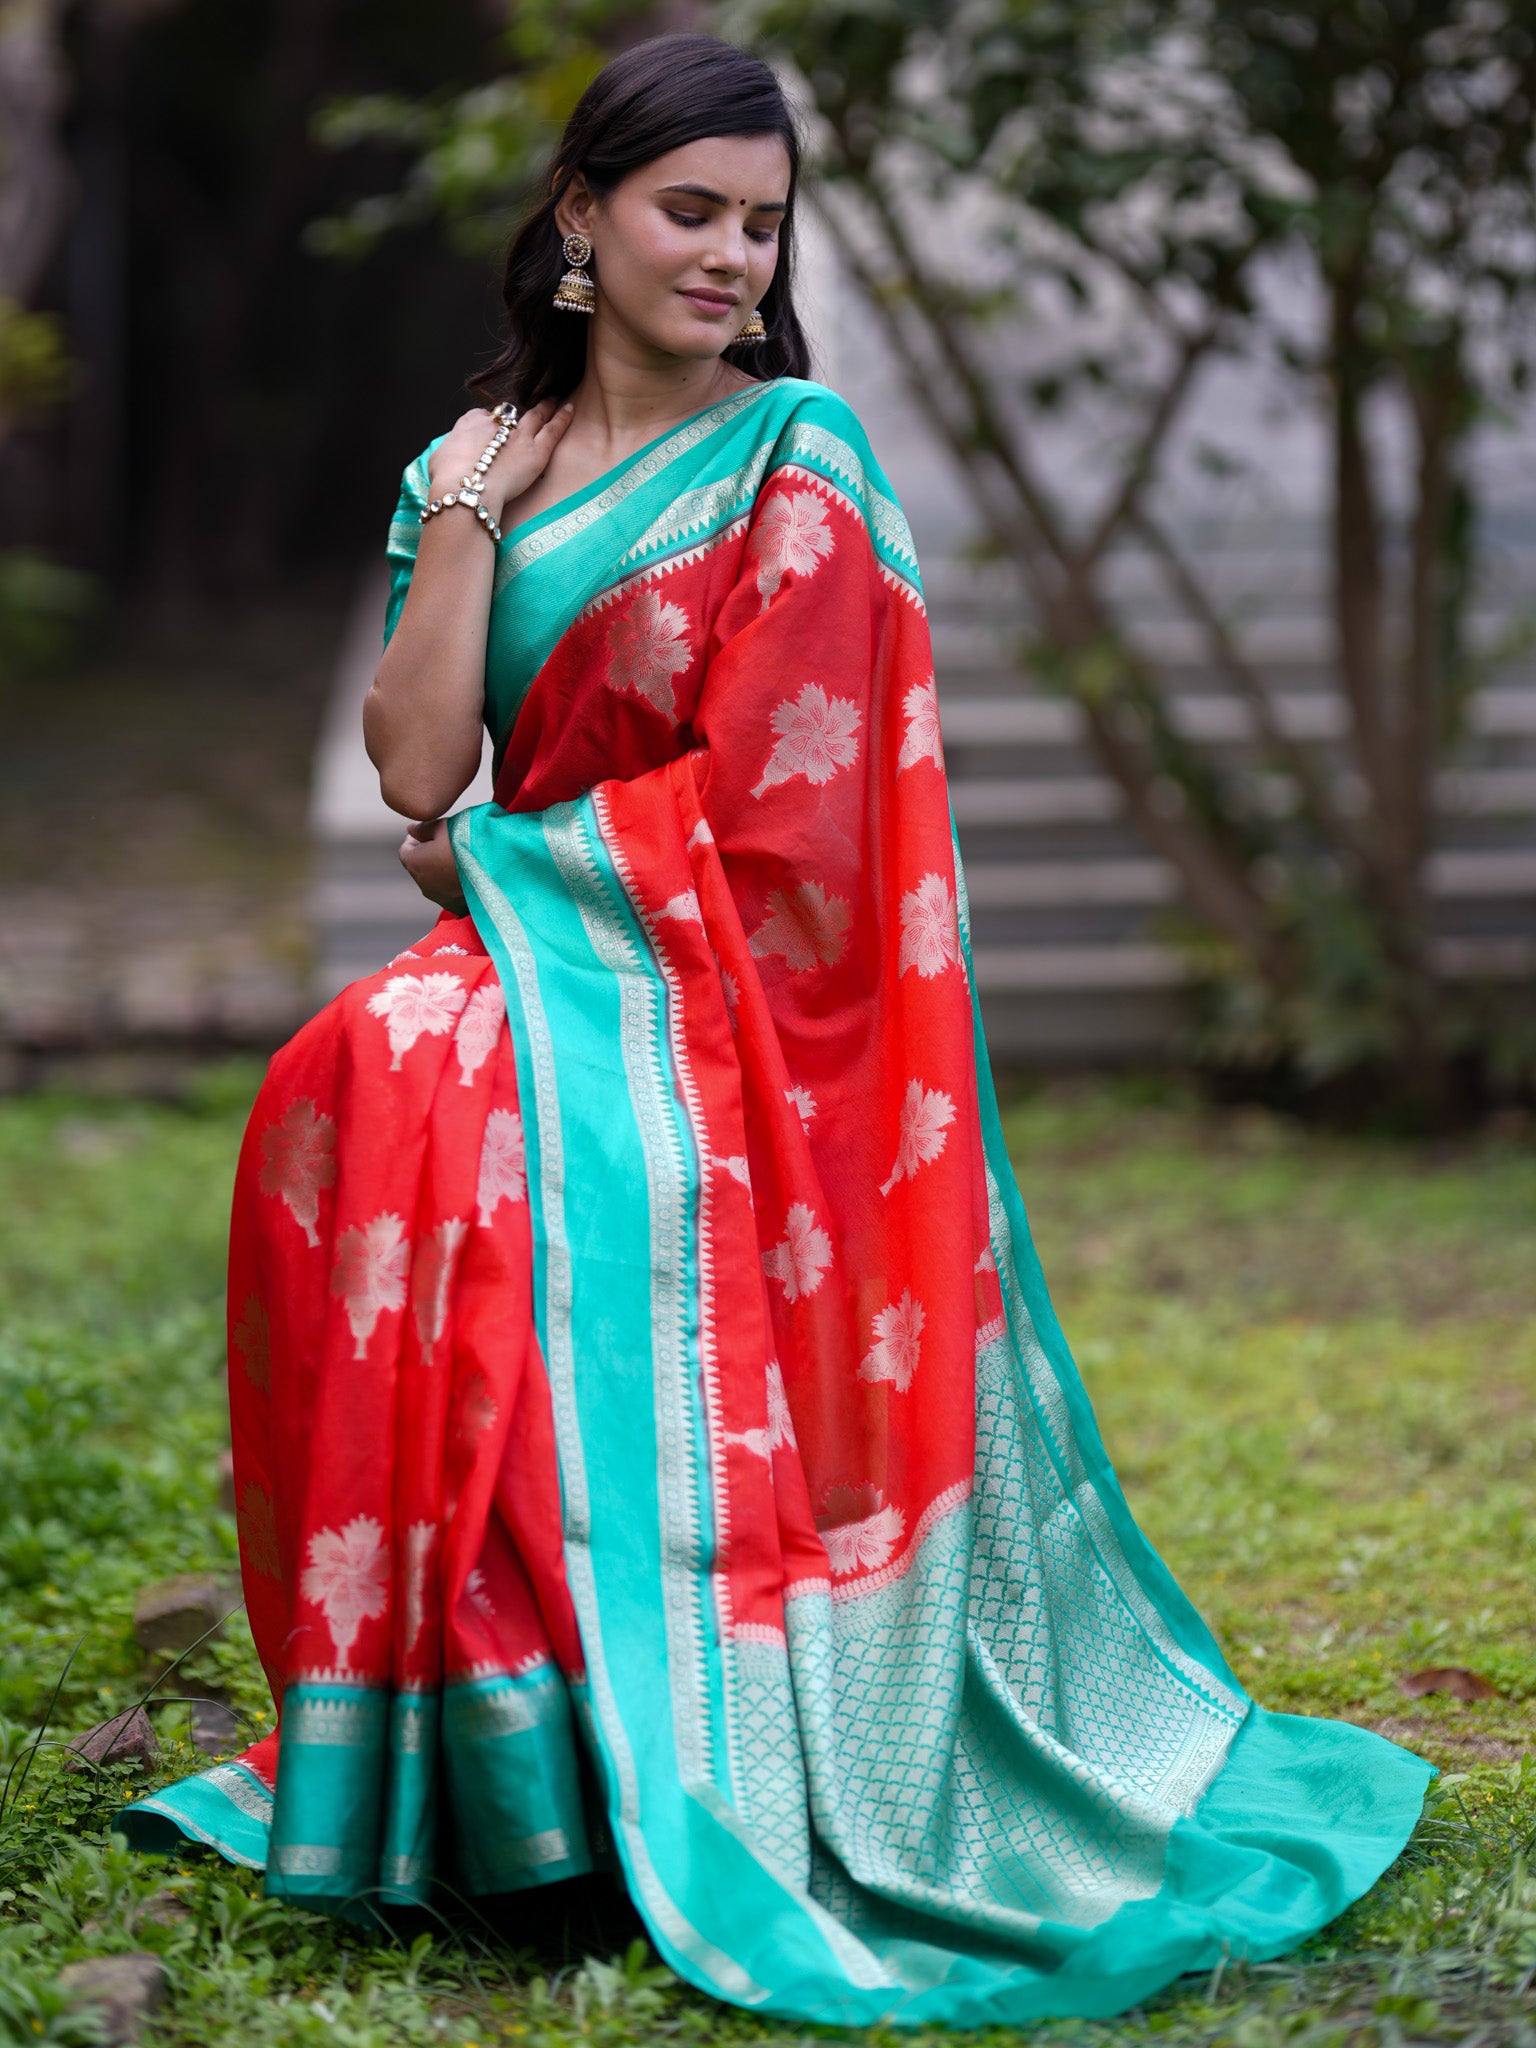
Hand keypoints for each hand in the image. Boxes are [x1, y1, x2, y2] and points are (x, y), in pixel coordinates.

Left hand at [399, 817, 468, 915]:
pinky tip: (467, 873)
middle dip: (428, 854)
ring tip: (460, 858)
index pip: (405, 849)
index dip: (416, 838)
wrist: (494, 870)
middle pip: (419, 866)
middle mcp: (422, 884)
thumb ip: (423, 827)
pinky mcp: (454, 906)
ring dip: (441, 869)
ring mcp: (438, 897)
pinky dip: (453, 883)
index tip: (430, 832)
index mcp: (414, 863)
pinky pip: (449, 892)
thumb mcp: (444, 827)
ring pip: (434, 880)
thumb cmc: (466, 845)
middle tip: (447, 843)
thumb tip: (411, 830)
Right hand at [426, 398, 573, 522]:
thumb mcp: (439, 459)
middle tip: (529, 406)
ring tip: (555, 400)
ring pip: (536, 416)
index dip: (491, 428)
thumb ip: (450, 453)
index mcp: (471, 422)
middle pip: (512, 415)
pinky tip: (570, 408)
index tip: (495, 437)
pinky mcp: (536, 451)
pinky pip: (553, 429)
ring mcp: (518, 435)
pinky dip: (562, 417)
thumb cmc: (447, 479)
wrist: (464, 488)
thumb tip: (450, 458)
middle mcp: (497, 423)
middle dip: (520, 413)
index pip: (485, 419)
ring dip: (546, 406)